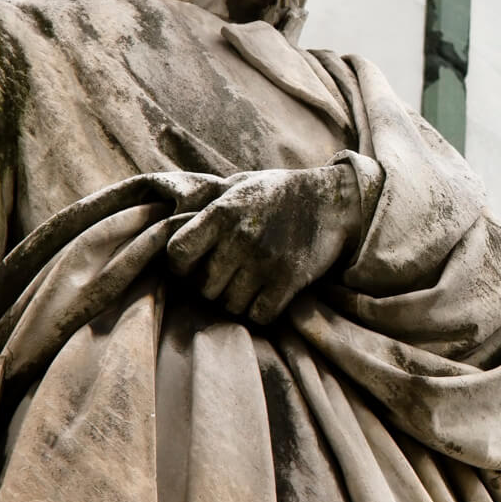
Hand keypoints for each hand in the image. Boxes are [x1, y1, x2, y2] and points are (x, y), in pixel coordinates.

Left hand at [166, 164, 361, 323]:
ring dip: (235, 301)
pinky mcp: (289, 280)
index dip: (180, 266)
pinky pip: (259, 315)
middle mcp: (240, 237)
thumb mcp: (239, 185)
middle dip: (211, 287)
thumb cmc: (277, 192)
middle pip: (204, 287)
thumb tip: (169, 212)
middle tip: (226, 277)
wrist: (331, 200)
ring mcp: (265, 261)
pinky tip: (265, 295)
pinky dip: (259, 311)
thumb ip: (206, 203)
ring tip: (246, 284)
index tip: (192, 265)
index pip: (177, 253)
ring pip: (230, 305)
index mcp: (222, 211)